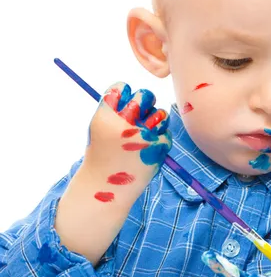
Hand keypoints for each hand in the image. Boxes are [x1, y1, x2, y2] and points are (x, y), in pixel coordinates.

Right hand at [84, 82, 171, 203]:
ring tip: (146, 129)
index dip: (124, 91)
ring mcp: (144, 137)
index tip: (124, 101)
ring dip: (155, 118)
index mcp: (104, 118)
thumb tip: (135, 92)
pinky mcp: (158, 149)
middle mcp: (124, 126)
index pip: (121, 87)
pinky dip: (159, 136)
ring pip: (160, 113)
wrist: (105, 188)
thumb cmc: (102, 155)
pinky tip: (149, 146)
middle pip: (144, 95)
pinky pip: (166, 131)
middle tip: (141, 110)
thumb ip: (114, 111)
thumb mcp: (98, 129)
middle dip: (144, 99)